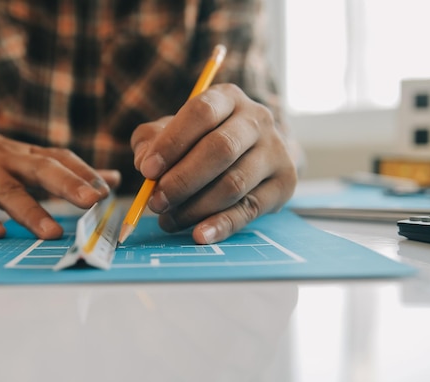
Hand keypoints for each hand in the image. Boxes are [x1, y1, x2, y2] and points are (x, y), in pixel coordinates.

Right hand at [0, 120, 120, 238]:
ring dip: (30, 211)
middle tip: (92, 201)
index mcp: (28, 154)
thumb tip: (112, 179)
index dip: (85, 172)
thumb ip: (68, 171)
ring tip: (51, 232)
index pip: (62, 158)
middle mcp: (9, 159)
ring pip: (8, 189)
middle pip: (41, 168)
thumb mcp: (28, 158)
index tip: (107, 190)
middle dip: (68, 184)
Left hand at [130, 83, 296, 243]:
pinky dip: (222, 225)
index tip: (147, 171)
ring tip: (168, 220)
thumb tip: (146, 163)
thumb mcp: (172, 132)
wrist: (251, 154)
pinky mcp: (284, 183)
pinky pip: (250, 210)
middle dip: (182, 180)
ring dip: (195, 207)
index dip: (172, 142)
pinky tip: (199, 235)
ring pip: (234, 183)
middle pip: (221, 149)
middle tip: (156, 203)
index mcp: (227, 98)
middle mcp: (257, 119)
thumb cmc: (201, 141)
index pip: (201, 112)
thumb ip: (151, 141)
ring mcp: (275, 151)